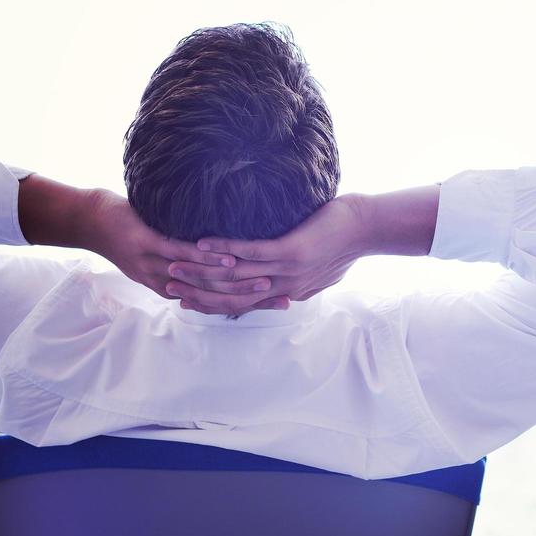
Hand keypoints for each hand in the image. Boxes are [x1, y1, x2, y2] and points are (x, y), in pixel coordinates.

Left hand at [80, 190, 280, 314]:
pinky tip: (228, 253)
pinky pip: (181, 253)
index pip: (217, 303)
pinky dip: (207, 257)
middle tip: (282, 292)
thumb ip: (190, 263)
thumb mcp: (162, 256)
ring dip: (235, 280)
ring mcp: (154, 265)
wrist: (90, 222)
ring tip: (265, 276)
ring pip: (201, 278)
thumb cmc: (132, 233)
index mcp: (171, 289)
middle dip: (251, 296)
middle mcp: (165, 283)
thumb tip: (226, 259)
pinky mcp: (146, 244)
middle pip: (214, 297)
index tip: (282, 300)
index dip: (250, 303)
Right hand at [164, 195, 367, 313]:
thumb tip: (284, 280)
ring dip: (202, 271)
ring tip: (175, 264)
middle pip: (233, 296)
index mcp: (288, 292)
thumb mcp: (318, 267)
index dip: (213, 303)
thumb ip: (297, 276)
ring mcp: (287, 271)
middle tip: (169, 286)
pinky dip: (225, 248)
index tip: (186, 300)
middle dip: (199, 292)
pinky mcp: (291, 251)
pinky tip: (203, 242)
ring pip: (236, 276)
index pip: (243, 304)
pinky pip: (252, 252)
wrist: (367, 230)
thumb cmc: (342, 242)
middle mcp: (284, 287)